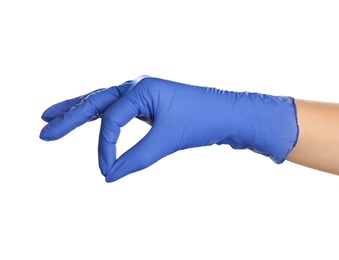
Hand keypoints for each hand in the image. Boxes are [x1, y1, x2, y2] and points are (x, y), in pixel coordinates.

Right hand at [40, 76, 298, 181]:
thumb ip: (137, 159)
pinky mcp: (149, 105)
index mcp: (141, 88)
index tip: (106, 171)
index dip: (105, 147)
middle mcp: (138, 86)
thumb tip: (109, 177)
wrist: (230, 115)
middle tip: (43, 129)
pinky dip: (102, 117)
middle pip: (95, 101)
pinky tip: (90, 119)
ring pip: (104, 103)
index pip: (111, 120)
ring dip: (79, 111)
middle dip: (69, 117)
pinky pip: (118, 110)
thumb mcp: (167, 141)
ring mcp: (143, 94)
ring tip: (52, 117)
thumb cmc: (203, 121)